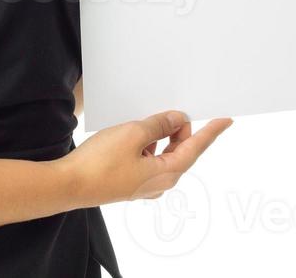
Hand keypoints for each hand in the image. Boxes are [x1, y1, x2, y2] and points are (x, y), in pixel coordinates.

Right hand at [57, 110, 232, 208]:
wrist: (69, 184)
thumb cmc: (100, 162)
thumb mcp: (134, 134)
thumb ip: (159, 125)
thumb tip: (177, 119)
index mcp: (167, 172)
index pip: (195, 147)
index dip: (211, 132)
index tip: (226, 120)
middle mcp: (160, 182)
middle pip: (180, 151)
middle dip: (179, 130)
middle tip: (171, 111)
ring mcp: (144, 184)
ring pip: (163, 154)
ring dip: (160, 136)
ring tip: (147, 120)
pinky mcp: (130, 182)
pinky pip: (148, 159)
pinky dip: (147, 144)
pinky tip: (133, 134)